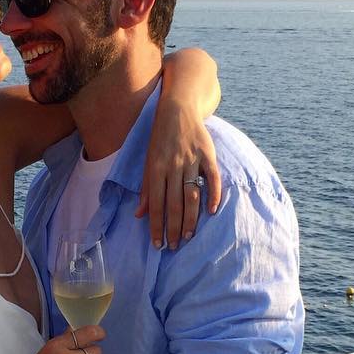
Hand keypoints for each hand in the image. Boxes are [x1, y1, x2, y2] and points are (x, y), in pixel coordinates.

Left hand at [137, 53, 222, 247]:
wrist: (178, 107)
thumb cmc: (159, 138)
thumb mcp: (147, 161)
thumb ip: (145, 188)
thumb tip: (139, 215)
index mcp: (156, 168)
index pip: (155, 204)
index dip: (156, 225)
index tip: (158, 244)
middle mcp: (173, 166)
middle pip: (174, 203)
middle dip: (173, 228)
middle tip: (174, 246)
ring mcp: (192, 160)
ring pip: (192, 195)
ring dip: (190, 218)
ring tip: (188, 236)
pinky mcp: (208, 154)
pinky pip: (213, 177)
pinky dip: (214, 195)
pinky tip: (211, 212)